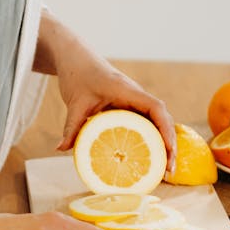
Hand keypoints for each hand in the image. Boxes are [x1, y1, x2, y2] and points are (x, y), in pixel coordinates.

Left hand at [34, 13, 175, 168]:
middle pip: (161, 118)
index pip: (156, 108)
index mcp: (127, 90)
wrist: (74, 57)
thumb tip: (60, 148)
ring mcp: (133, 100)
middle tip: (169, 171)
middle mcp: (135, 95)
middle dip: (169, 144)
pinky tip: (147, 158)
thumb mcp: (75, 102)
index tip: (169, 151)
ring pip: (155, 121)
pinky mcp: (127, 105)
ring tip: (164, 170)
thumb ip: (71, 126)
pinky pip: (144, 122)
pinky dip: (149, 138)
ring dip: (162, 143)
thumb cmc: (77, 74)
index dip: (166, 129)